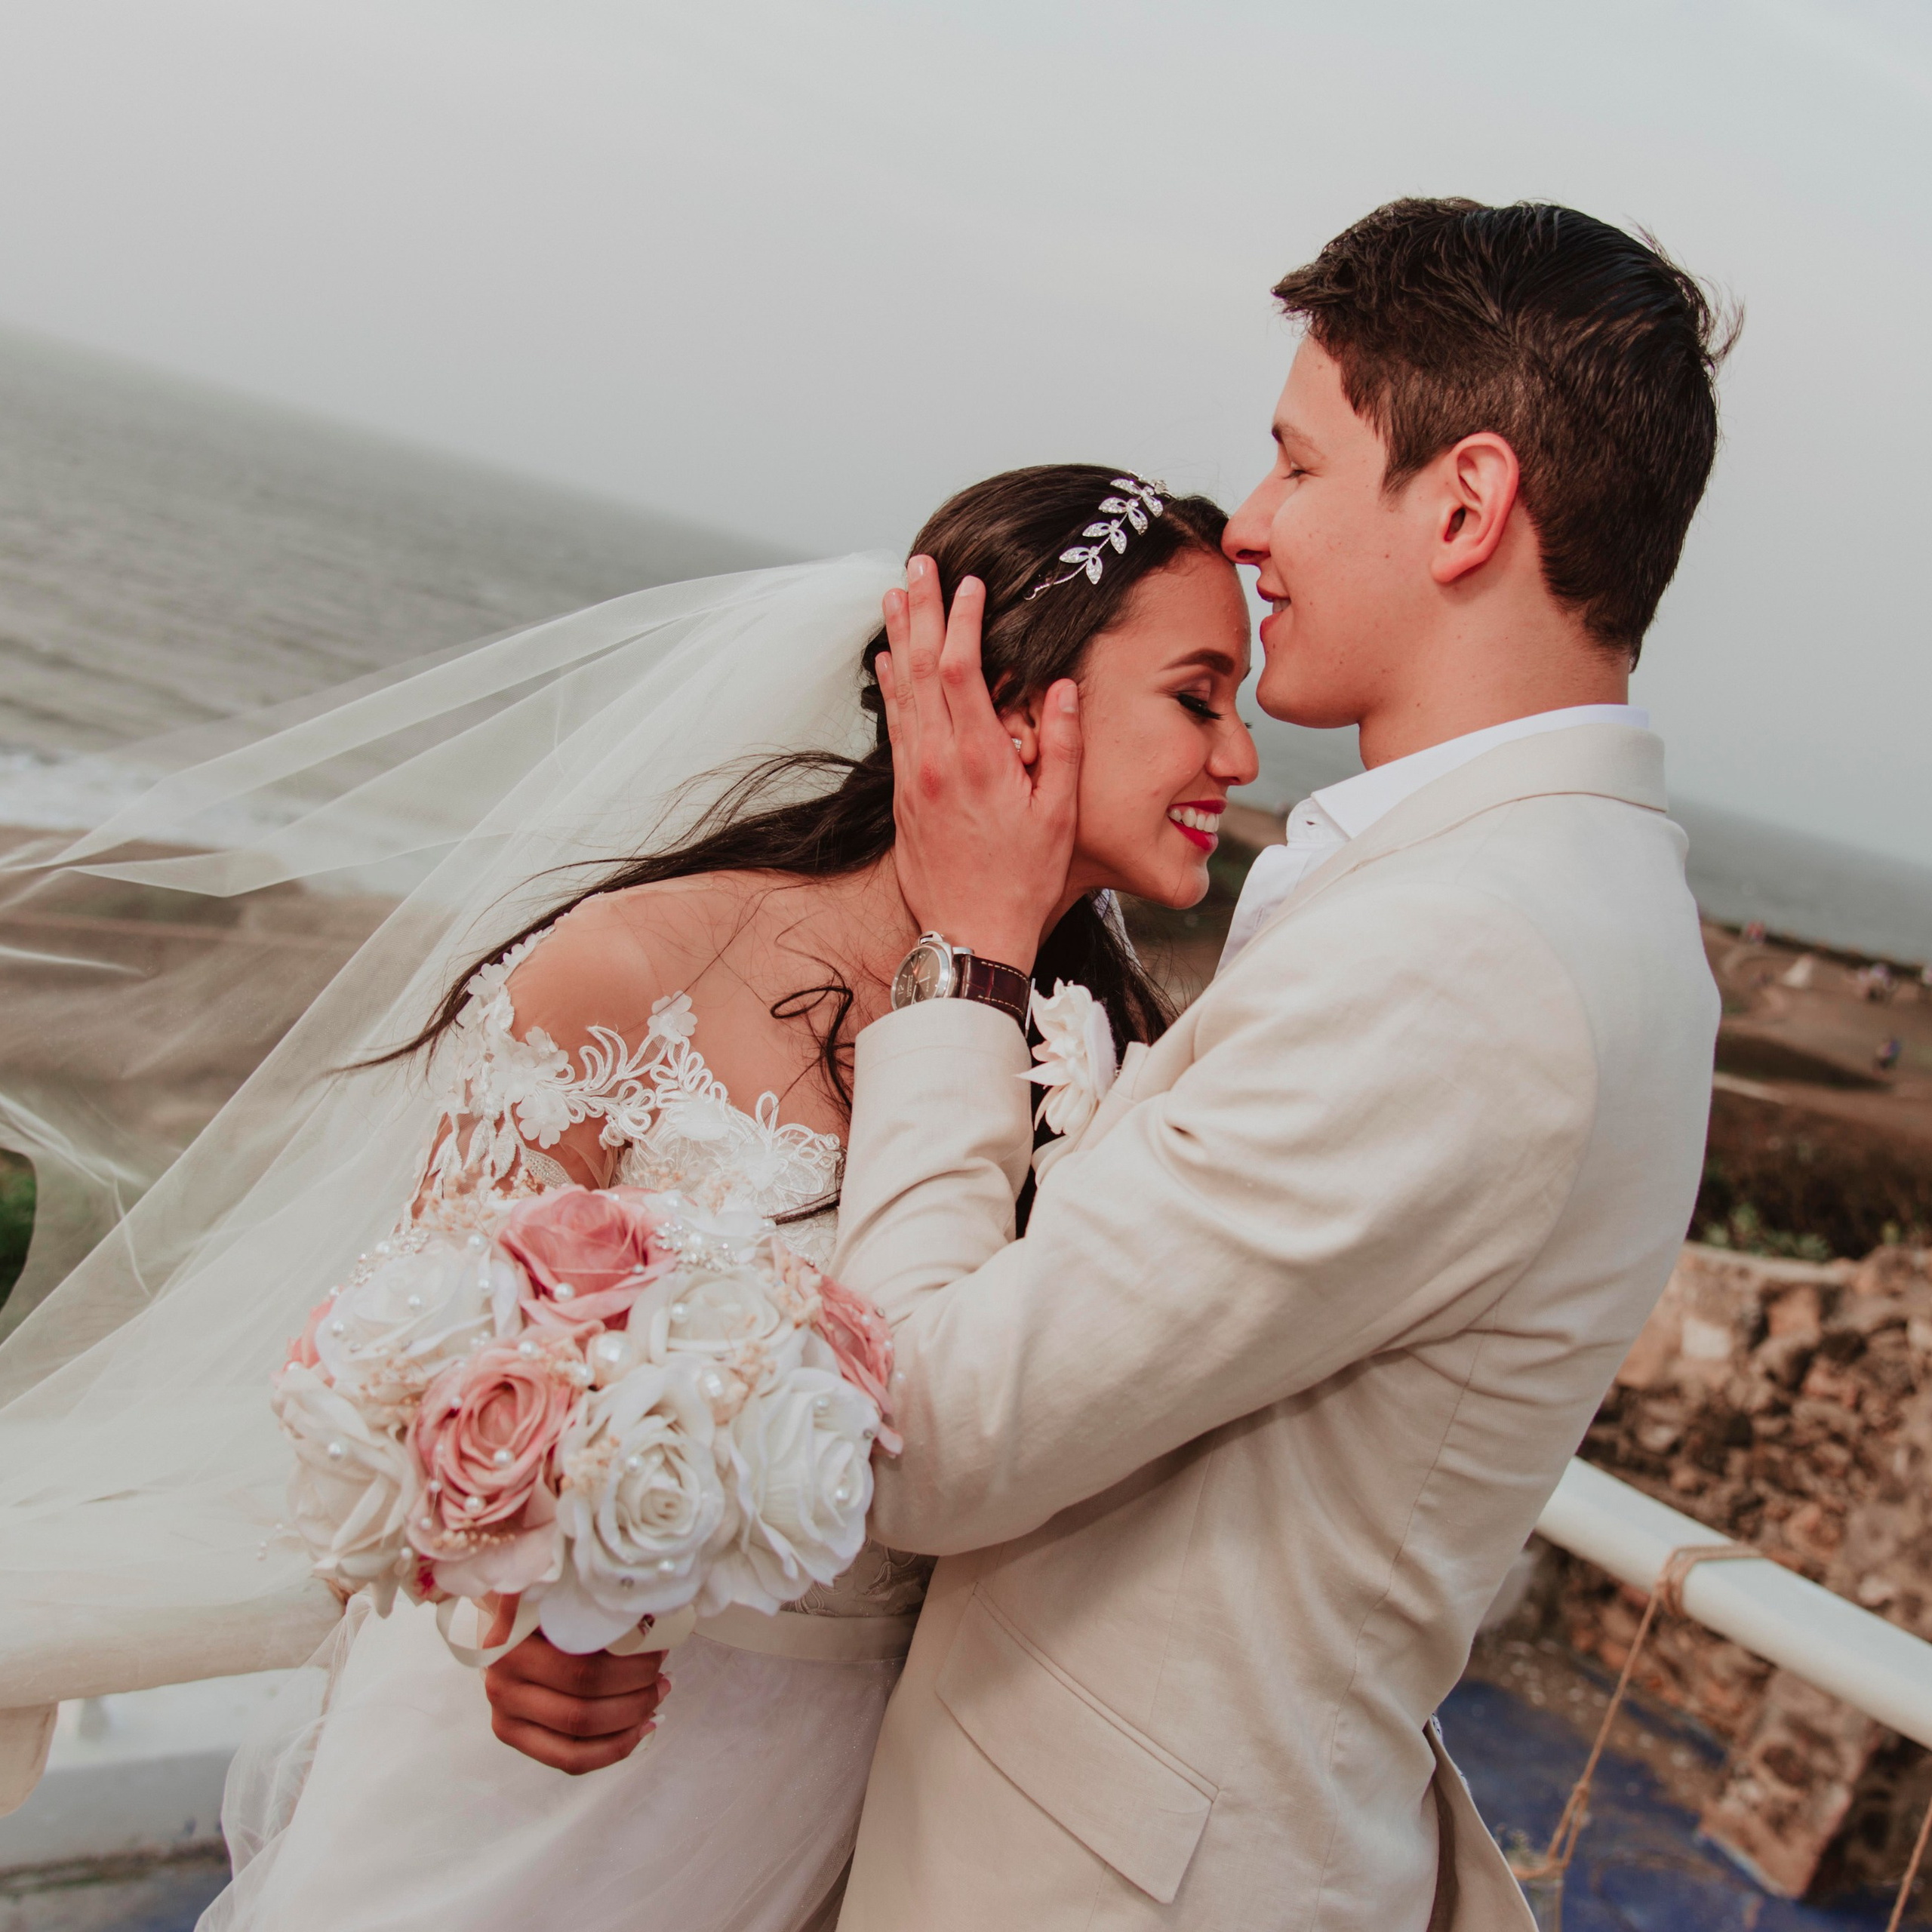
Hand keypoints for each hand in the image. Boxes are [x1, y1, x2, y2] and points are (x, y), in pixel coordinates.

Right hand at [481, 1596, 668, 1774]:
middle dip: (637, 1683)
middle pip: (584, 1692)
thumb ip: (584, 1595)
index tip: (656, 1642)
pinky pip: (570, 1759)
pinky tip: (643, 1728)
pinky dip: (614, 1748)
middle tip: (661, 1669)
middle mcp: (502, 1678)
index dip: (630, 1658)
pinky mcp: (514, 1737)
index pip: (583, 1658)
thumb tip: (646, 1611)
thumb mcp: (555, 1593)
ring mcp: (505, 1714)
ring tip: (658, 1693)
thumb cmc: (541, 1612)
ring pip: (580, 1730)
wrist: (505, 1636)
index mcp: (513, 1637)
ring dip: (631, 1715)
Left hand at [878, 557, 1081, 972]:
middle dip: (920, 611)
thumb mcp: (1059, 815)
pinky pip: (895, 725)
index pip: (961, 669)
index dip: (962, 620)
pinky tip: (889, 661)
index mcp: (978, 760)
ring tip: (894, 596)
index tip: (970, 584)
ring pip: (901, 692)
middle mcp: (936, 762)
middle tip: (919, 566)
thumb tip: (1062, 687)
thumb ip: (1061, 746)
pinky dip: (892, 686)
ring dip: (898, 639)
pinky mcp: (903, 795)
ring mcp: (913, 777)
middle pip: (921, 668)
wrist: (971, 933)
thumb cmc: (1023, 879)